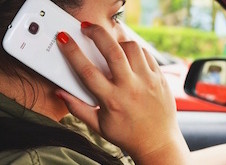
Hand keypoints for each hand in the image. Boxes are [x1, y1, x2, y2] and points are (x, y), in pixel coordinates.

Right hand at [55, 23, 188, 163]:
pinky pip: (146, 54)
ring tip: (111, 46)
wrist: (158, 142)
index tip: (64, 39)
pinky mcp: (160, 78)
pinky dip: (135, 50)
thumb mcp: (99, 126)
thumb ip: (78, 108)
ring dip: (118, 42)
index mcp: (112, 100)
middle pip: (112, 51)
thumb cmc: (128, 135)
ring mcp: (148, 81)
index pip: (87, 71)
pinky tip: (129, 56)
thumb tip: (61, 93)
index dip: (72, 52)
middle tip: (88, 28)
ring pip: (132, 48)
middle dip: (96, 34)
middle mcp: (131, 88)